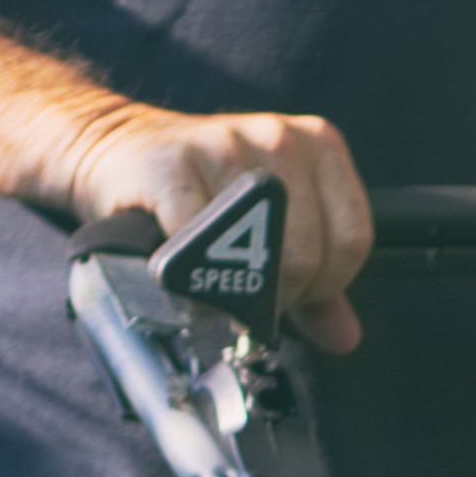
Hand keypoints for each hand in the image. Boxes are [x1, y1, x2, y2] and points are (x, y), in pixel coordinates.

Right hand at [65, 105, 374, 350]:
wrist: (122, 150)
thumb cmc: (207, 194)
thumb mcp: (272, 229)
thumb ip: (317, 281)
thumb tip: (345, 337)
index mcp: (320, 147)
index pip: (353, 240)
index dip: (326, 284)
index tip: (294, 293)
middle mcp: (281, 140)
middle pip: (307, 252)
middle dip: (281, 292)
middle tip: (251, 297)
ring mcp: (227, 146)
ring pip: (259, 251)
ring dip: (237, 287)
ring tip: (219, 285)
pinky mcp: (174, 165)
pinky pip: (199, 243)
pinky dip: (195, 275)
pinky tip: (187, 277)